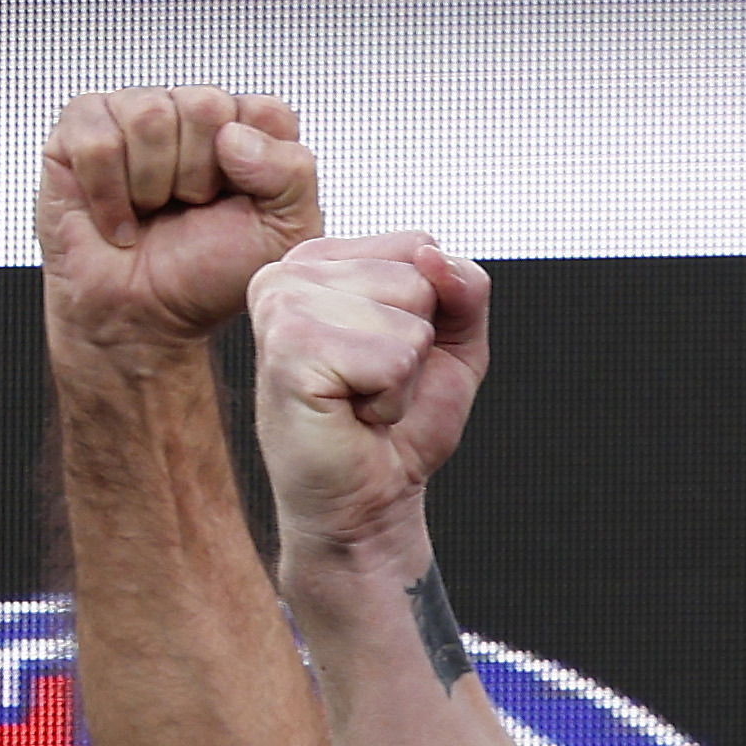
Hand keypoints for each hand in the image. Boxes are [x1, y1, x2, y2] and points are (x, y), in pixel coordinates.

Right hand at [39, 87, 319, 368]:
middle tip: (189, 208)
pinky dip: (107, 192)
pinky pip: (96, 140)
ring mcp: (133, 114)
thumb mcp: (283, 234)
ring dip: (152, 183)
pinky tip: (117, 217)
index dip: (255, 164)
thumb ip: (292, 173)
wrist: (144, 314)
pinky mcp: (78, 131)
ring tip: (151, 210)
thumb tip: (234, 134)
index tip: (241, 202)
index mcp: (249, 132)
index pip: (266, 111)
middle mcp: (191, 114)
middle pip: (205, 104)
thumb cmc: (209, 273)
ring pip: (148, 115)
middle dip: (199, 174)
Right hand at [248, 235, 491, 583]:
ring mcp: (281, 307)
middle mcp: (288, 273)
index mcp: (320, 260)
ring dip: (404, 374)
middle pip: (418, 275)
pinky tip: (352, 414)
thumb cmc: (400, 423)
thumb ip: (463, 286)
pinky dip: (391, 398)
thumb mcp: (453, 340)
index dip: (433, 312)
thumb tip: (436, 257)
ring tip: (361, 399)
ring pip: (410, 317)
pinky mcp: (289, 349)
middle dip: (418, 344)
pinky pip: (393, 357)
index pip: (421, 245)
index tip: (387, 353)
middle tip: (373, 384)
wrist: (368, 500)